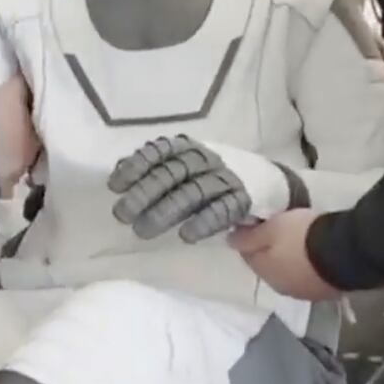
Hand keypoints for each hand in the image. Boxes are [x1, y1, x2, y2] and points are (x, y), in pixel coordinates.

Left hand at [107, 135, 299, 242]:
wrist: (268, 182)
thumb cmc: (213, 175)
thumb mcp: (185, 165)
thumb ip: (156, 166)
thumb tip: (118, 168)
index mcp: (189, 147)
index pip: (160, 151)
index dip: (137, 166)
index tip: (115, 185)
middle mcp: (207, 158)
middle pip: (173, 173)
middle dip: (145, 193)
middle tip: (122, 214)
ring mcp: (227, 177)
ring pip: (193, 192)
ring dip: (166, 211)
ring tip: (143, 231)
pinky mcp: (244, 199)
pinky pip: (222, 209)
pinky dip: (204, 222)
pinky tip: (186, 235)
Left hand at [229, 209, 341, 300]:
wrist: (344, 251)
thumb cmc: (301, 236)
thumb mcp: (271, 229)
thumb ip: (248, 237)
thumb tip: (229, 242)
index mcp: (265, 273)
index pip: (249, 256)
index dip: (251, 239)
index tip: (258, 224)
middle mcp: (282, 288)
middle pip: (270, 267)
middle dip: (271, 252)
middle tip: (280, 232)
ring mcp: (305, 293)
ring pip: (290, 274)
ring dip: (291, 261)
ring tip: (300, 242)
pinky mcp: (326, 292)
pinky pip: (310, 277)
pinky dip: (309, 267)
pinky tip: (316, 255)